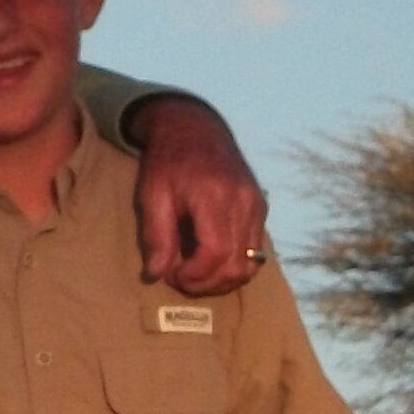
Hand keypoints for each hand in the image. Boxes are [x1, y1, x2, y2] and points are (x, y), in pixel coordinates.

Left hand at [129, 94, 270, 297]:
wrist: (194, 129)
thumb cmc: (167, 162)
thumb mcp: (152, 196)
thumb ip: (156, 236)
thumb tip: (156, 275)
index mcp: (214, 197)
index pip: (215, 253)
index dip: (195, 276)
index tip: (171, 276)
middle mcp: (244, 202)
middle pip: (237, 265)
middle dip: (208, 284)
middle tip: (180, 279)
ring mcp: (257, 206)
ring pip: (251, 264)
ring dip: (223, 279)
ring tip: (195, 274)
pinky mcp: (261, 208)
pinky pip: (255, 250)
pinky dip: (235, 264)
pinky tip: (210, 260)